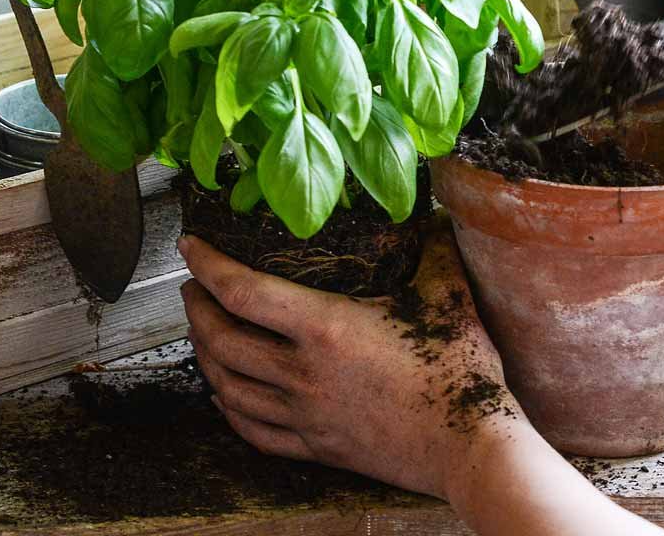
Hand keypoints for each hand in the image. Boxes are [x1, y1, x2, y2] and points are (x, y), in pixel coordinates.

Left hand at [178, 220, 521, 499]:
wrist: (473, 448)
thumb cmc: (462, 374)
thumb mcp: (448, 296)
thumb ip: (433, 248)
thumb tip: (433, 214)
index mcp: (327, 329)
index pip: (243, 291)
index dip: (207, 265)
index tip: (190, 247)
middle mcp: (305, 374)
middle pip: (222, 340)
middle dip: (197, 310)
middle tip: (193, 289)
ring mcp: (306, 416)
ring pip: (228, 388)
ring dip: (205, 357)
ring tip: (203, 334)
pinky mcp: (317, 448)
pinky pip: (254, 431)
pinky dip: (228, 410)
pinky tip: (224, 397)